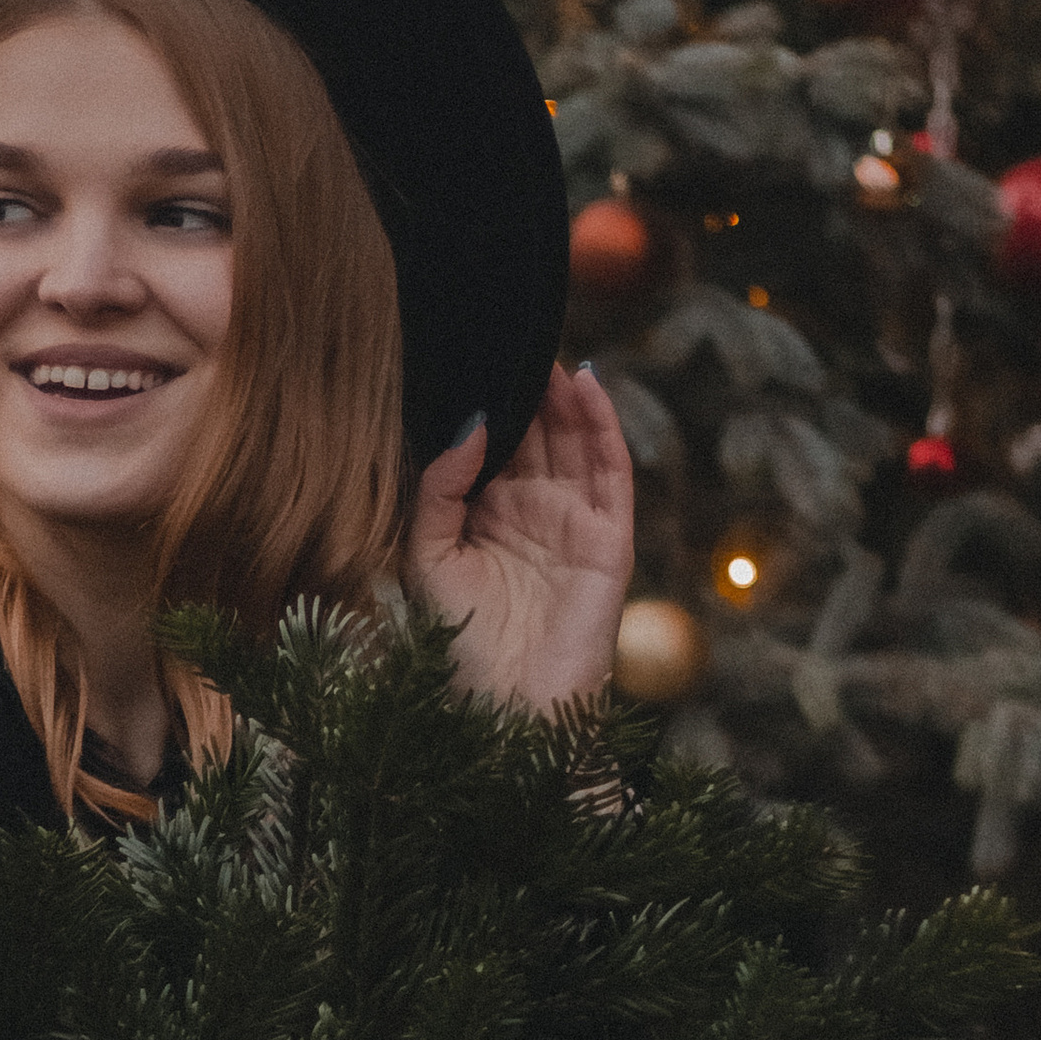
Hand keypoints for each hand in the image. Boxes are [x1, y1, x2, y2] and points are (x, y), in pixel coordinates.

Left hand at [402, 362, 634, 715]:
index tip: (470, 345)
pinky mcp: (609, 541)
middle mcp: (532, 512)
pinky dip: (603, 427)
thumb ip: (440, 486)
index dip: (487, 397)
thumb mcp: (428, 554)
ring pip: (574, 442)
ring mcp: (575, 524)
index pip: (492, 440)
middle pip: (536, 431)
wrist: (507, 712)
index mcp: (486, 515)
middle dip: (526, 384)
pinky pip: (612, 473)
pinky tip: (587, 385)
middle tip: (507, 327)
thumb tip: (472, 421)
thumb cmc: (457, 645)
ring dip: (563, 394)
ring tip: (544, 343)